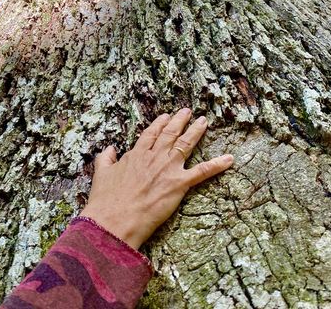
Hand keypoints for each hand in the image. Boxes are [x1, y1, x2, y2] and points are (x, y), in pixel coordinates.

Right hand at [80, 108, 233, 248]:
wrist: (115, 219)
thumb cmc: (106, 200)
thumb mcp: (101, 174)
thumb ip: (106, 159)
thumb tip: (109, 149)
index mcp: (136, 154)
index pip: (150, 134)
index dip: (159, 124)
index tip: (165, 116)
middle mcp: (154, 156)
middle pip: (170, 134)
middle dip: (180, 121)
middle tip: (187, 111)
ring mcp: (168, 168)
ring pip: (186, 144)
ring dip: (196, 131)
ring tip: (203, 121)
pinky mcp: (179, 183)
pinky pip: (202, 172)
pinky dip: (217, 165)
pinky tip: (229, 159)